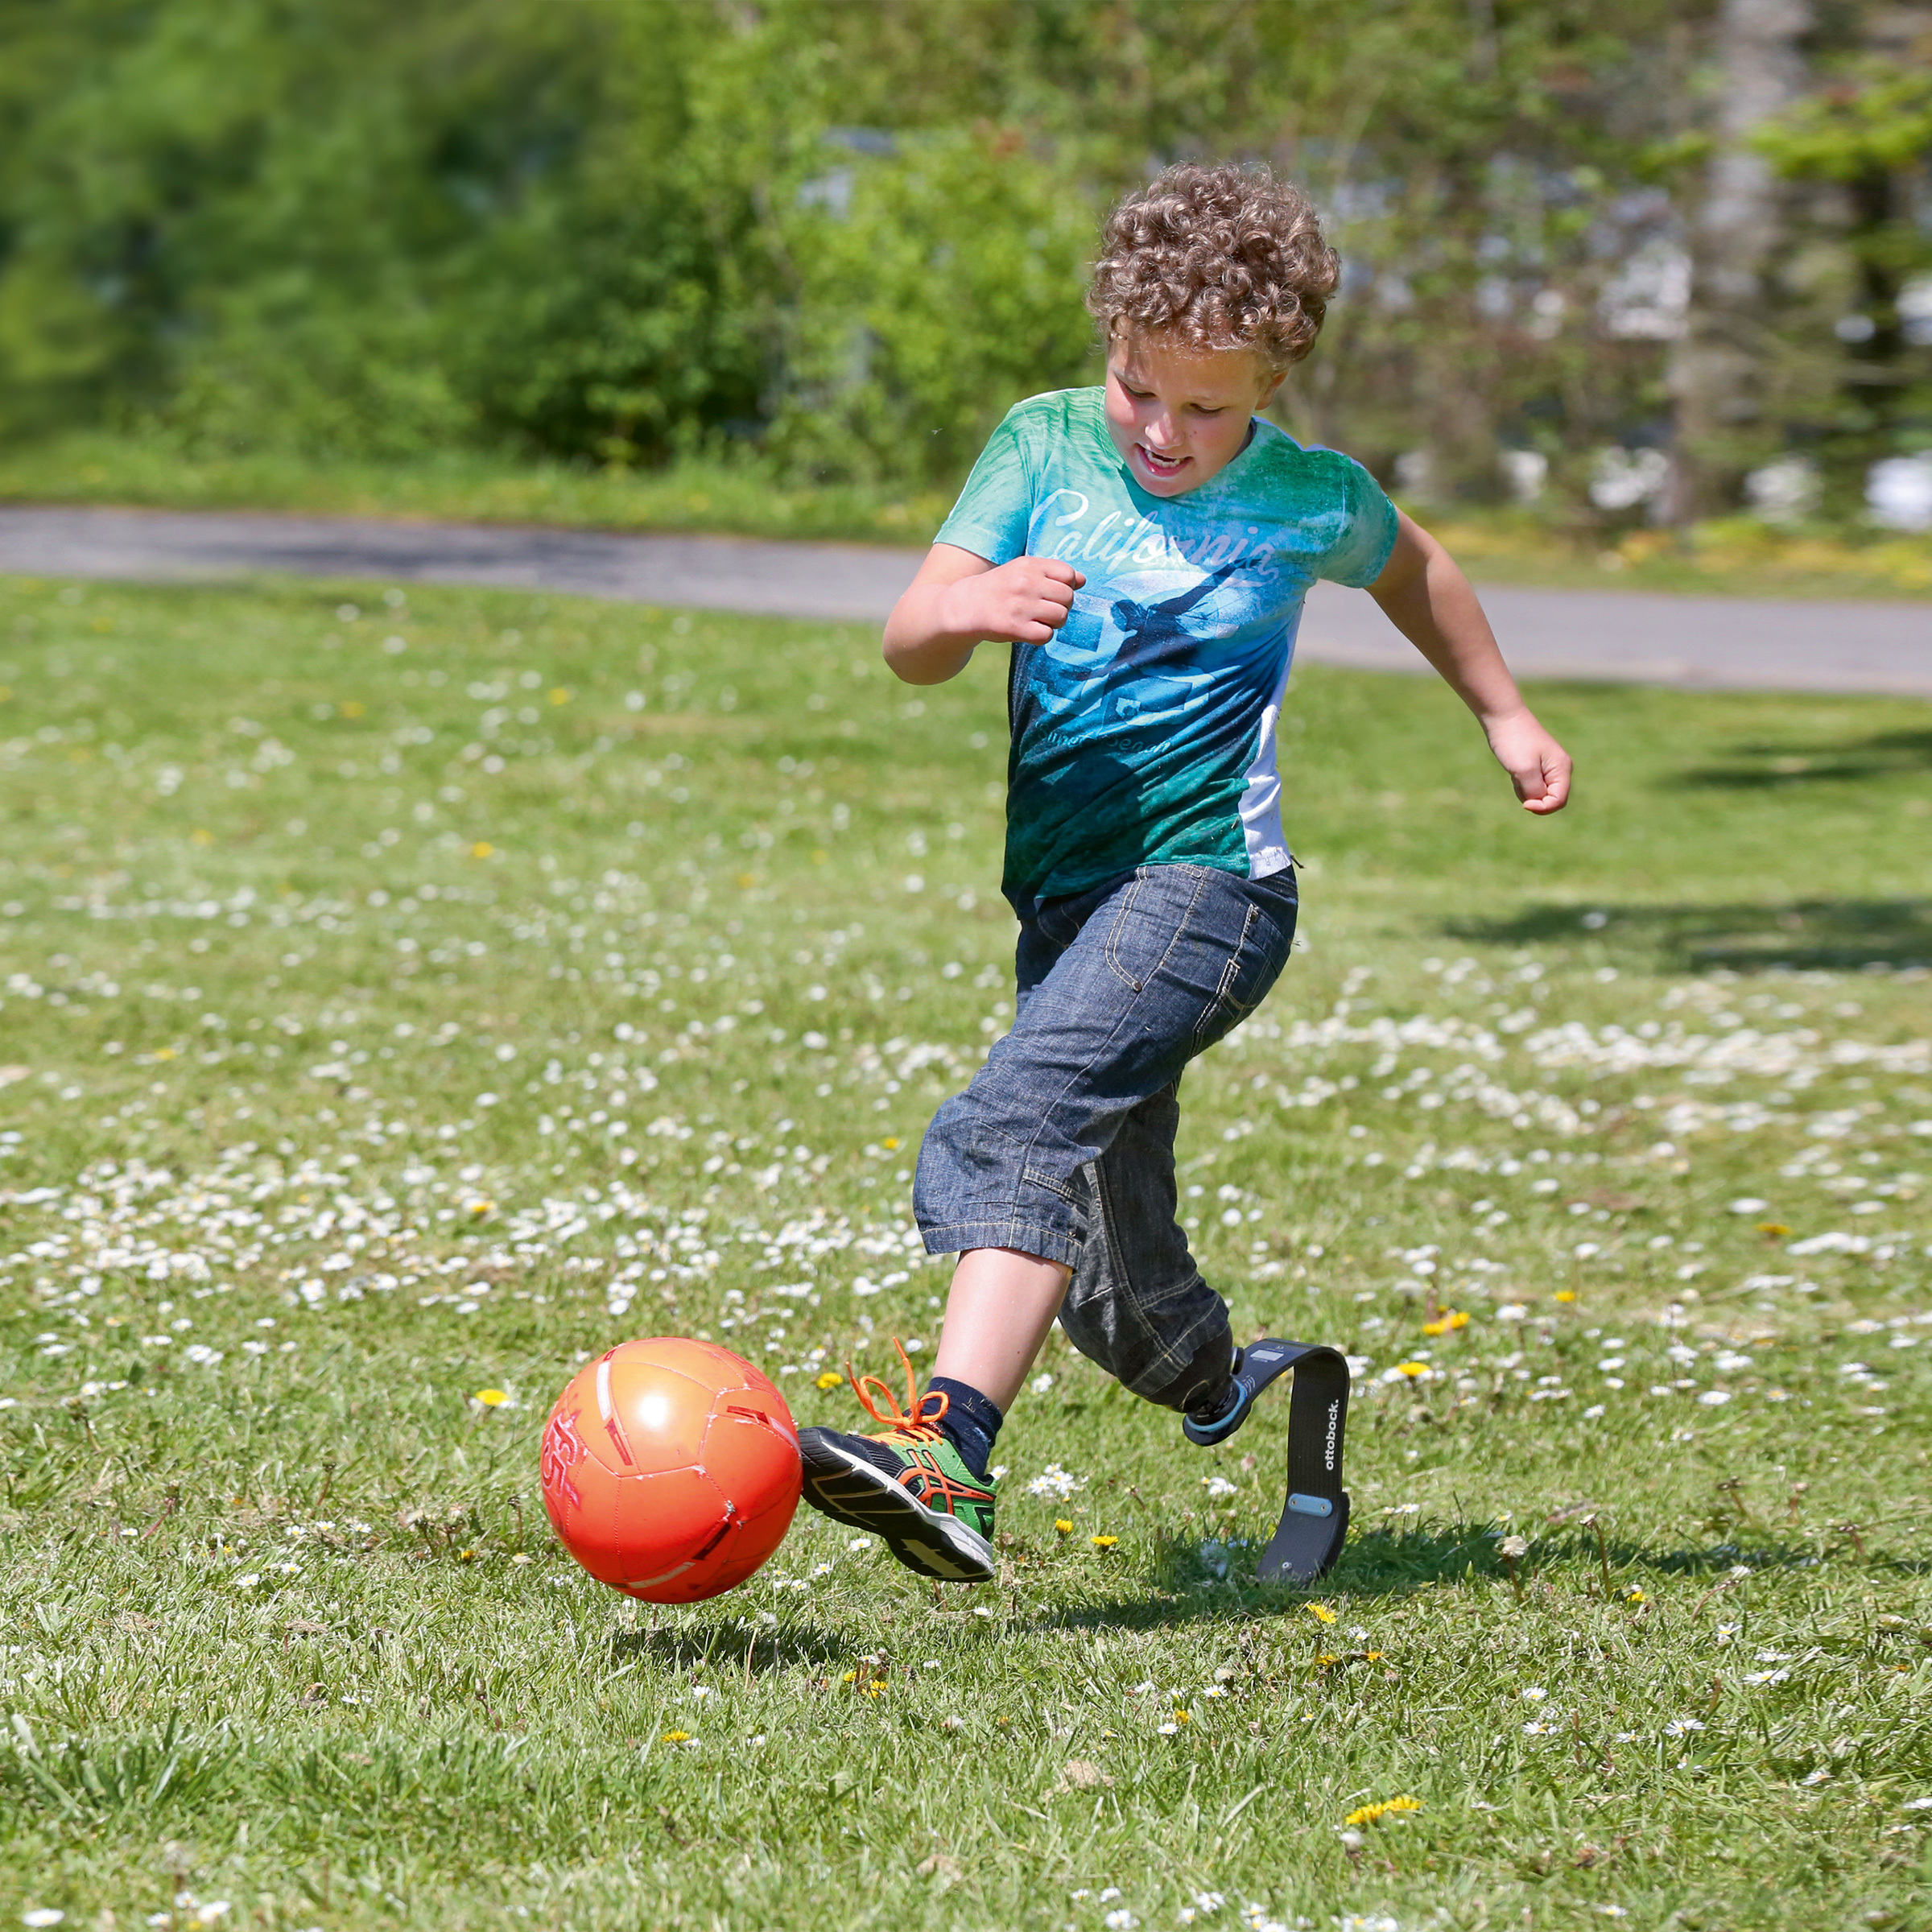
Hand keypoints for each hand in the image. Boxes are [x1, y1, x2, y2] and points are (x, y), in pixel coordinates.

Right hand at [939, 557, 1085, 644]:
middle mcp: (1026, 583)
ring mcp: (1021, 606)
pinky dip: (1042, 635)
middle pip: (1068, 597)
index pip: (1068, 574)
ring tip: (1037, 619)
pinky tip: (1029, 630)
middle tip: (1046, 609)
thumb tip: (1082, 579)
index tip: (1053, 591)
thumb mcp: (1022, 570)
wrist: (965, 606)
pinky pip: (1046, 635)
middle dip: (1062, 606)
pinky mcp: (1015, 628)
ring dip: (1053, 622)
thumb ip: (1052, 572)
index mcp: (1029, 565)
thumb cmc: (999, 588)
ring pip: (1061, 617)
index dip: (1067, 585)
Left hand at [1485, 707, 1572, 814]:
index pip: (1559, 801)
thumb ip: (1534, 790)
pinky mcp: (1536, 767)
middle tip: (1518, 780)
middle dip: (1532, 798)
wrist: (1503, 718)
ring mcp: (1548, 768)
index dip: (1542, 807)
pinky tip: (1513, 769)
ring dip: (1523, 789)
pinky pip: (1529, 785)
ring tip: (1515, 771)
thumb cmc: (1514, 741)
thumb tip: (1538, 802)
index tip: (1524, 804)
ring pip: (1537, 794)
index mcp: (1562, 768)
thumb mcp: (1524, 770)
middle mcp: (1559, 769)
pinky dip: (1520, 783)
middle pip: (1549, 799)